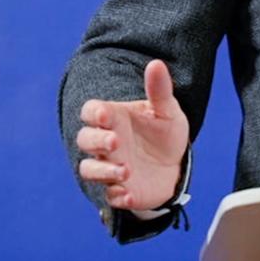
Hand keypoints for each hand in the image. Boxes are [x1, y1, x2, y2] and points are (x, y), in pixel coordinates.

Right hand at [76, 59, 188, 210]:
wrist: (175, 165)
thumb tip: (156, 64)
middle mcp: (106, 143)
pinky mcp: (119, 190)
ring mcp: (110, 167)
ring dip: (103, 172)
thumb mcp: (167, 111)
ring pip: (89, 170)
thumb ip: (160, 90)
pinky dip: (117, 196)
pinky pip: (109, 196)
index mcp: (114, 119)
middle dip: (96, 141)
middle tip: (115, 142)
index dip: (93, 113)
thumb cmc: (164, 133)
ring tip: (126, 171)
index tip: (105, 115)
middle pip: (84, 140)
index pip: (90, 112)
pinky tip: (130, 194)